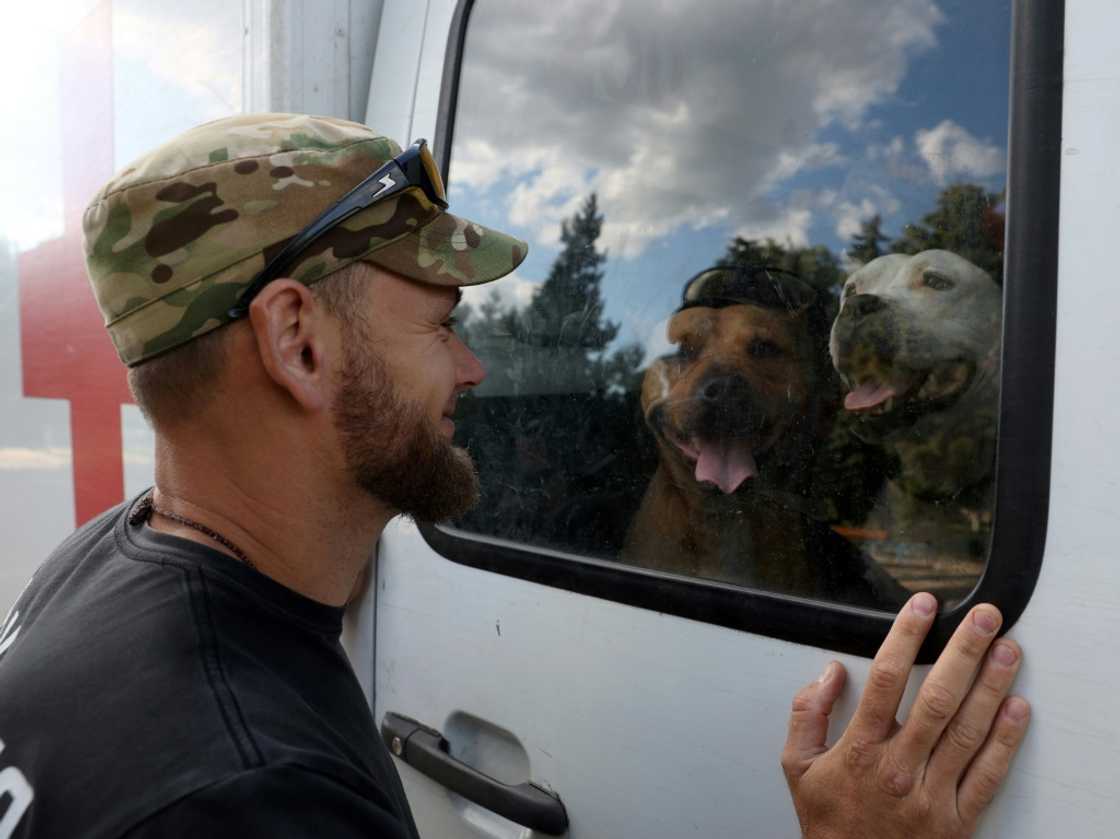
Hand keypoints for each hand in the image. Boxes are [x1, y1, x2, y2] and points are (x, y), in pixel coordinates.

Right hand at [781, 593, 1029, 838]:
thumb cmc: (830, 823)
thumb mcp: (797, 766)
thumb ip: (807, 713)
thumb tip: (829, 673)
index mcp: (861, 749)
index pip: (887, 678)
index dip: (907, 636)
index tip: (922, 607)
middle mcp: (900, 768)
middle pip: (939, 697)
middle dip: (965, 651)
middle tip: (984, 618)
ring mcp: (933, 794)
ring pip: (969, 730)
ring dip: (992, 685)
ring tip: (1008, 651)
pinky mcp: (957, 819)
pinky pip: (988, 774)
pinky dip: (1006, 740)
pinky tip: (1016, 709)